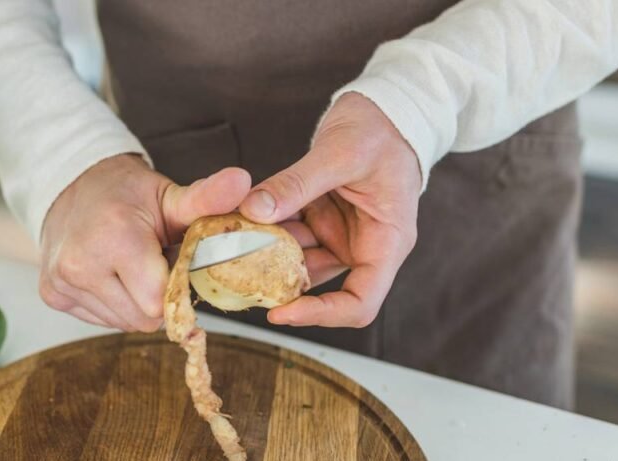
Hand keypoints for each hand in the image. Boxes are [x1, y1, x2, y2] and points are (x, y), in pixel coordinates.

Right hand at [40, 154, 251, 330]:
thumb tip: (243, 183)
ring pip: (122, 323)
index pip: (160, 300)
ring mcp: (62, 282)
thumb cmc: (126, 194)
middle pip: (143, 318)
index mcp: (115, 238)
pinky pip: (100, 319)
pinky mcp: (52, 294)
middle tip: (152, 263)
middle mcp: (81, 264)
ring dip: (135, 302)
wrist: (71, 185)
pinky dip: (113, 303)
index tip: (173, 262)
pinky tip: (110, 273)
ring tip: (130, 266)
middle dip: (157, 297)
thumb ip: (207, 199)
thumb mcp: (169, 196)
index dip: (176, 287)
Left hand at [240, 92, 421, 327]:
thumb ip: (296, 184)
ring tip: (230, 240)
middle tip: (235, 272)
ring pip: (295, 259)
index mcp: (387, 242)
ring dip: (264, 252)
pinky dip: (264, 228)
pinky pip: (288, 233)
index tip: (280, 311)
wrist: (384, 108)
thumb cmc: (380, 130)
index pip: (360, 302)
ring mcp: (339, 233)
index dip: (321, 315)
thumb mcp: (339, 153)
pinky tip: (238, 218)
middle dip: (277, 281)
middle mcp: (363, 245)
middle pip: (319, 285)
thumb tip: (254, 211)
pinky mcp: (321, 218)